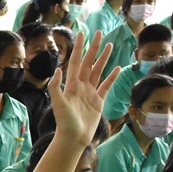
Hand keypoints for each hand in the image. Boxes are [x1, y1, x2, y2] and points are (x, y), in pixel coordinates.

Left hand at [48, 31, 119, 146]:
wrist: (73, 138)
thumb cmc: (65, 122)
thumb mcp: (58, 104)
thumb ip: (56, 87)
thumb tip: (57, 69)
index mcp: (71, 85)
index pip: (75, 62)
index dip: (79, 48)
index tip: (83, 34)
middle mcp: (80, 86)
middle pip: (88, 63)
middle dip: (94, 48)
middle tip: (100, 33)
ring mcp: (90, 93)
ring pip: (98, 71)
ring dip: (103, 58)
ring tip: (109, 45)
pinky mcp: (98, 101)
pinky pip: (106, 86)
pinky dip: (112, 77)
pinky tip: (117, 68)